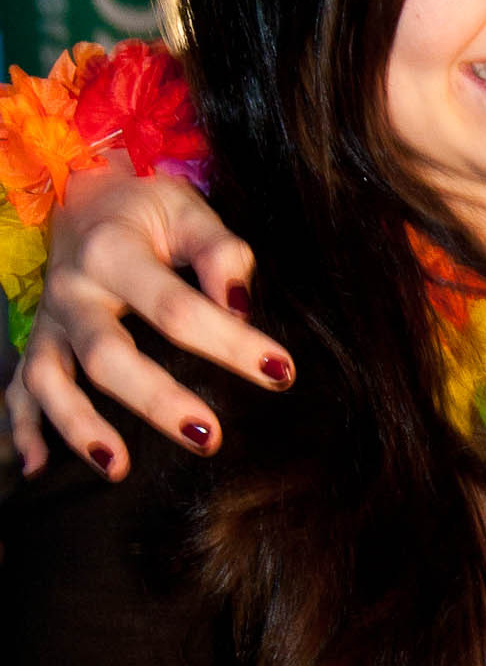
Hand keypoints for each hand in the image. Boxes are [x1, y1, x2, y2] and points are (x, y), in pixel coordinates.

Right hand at [7, 162, 292, 478]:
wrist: (85, 197)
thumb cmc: (147, 211)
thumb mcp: (187, 210)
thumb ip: (220, 252)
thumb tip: (239, 303)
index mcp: (112, 252)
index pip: (175, 308)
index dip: (230, 343)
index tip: (280, 372)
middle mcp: (72, 290)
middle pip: (106, 354)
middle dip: (156, 401)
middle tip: (208, 437)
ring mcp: (50, 322)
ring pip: (49, 379)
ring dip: (79, 426)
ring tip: (119, 468)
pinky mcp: (39, 342)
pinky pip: (19, 390)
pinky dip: (23, 429)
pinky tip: (40, 467)